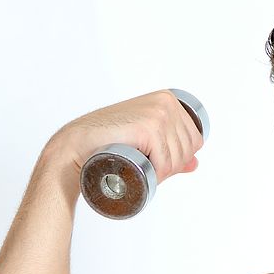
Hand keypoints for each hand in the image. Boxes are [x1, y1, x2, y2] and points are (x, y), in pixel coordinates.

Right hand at [44, 90, 204, 182]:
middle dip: (173, 166)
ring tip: (141, 168)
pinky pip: (165, 162)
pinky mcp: (149, 127)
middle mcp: (167, 102)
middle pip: (189, 149)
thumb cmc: (109, 143)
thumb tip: (195, 163)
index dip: (181, 158)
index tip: (158, 161)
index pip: (195, 139)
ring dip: (163, 172)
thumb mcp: (147, 142)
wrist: (78, 145)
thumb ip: (173, 150)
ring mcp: (159, 113)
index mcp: (169, 100)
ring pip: (179, 158)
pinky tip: (141, 169)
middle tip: (148, 168)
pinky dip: (157, 173)